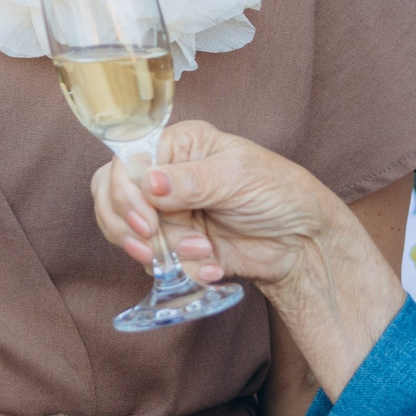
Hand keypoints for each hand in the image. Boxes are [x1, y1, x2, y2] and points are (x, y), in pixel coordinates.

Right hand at [92, 122, 402, 399]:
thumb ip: (191, 181)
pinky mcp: (177, 246)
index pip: (124, 163)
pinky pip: (155, 263)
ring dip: (163, 251)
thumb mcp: (237, 176)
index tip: (146, 221)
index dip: (124, 194)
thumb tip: (148, 182)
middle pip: (111, 199)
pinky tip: (210, 266)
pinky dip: (179, 269)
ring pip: (128, 235)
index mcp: (177, 146)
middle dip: (129, 228)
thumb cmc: (279, 192)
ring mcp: (168, 214)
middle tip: (154, 246)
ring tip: (202, 252)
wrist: (303, 242)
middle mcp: (165, 177)